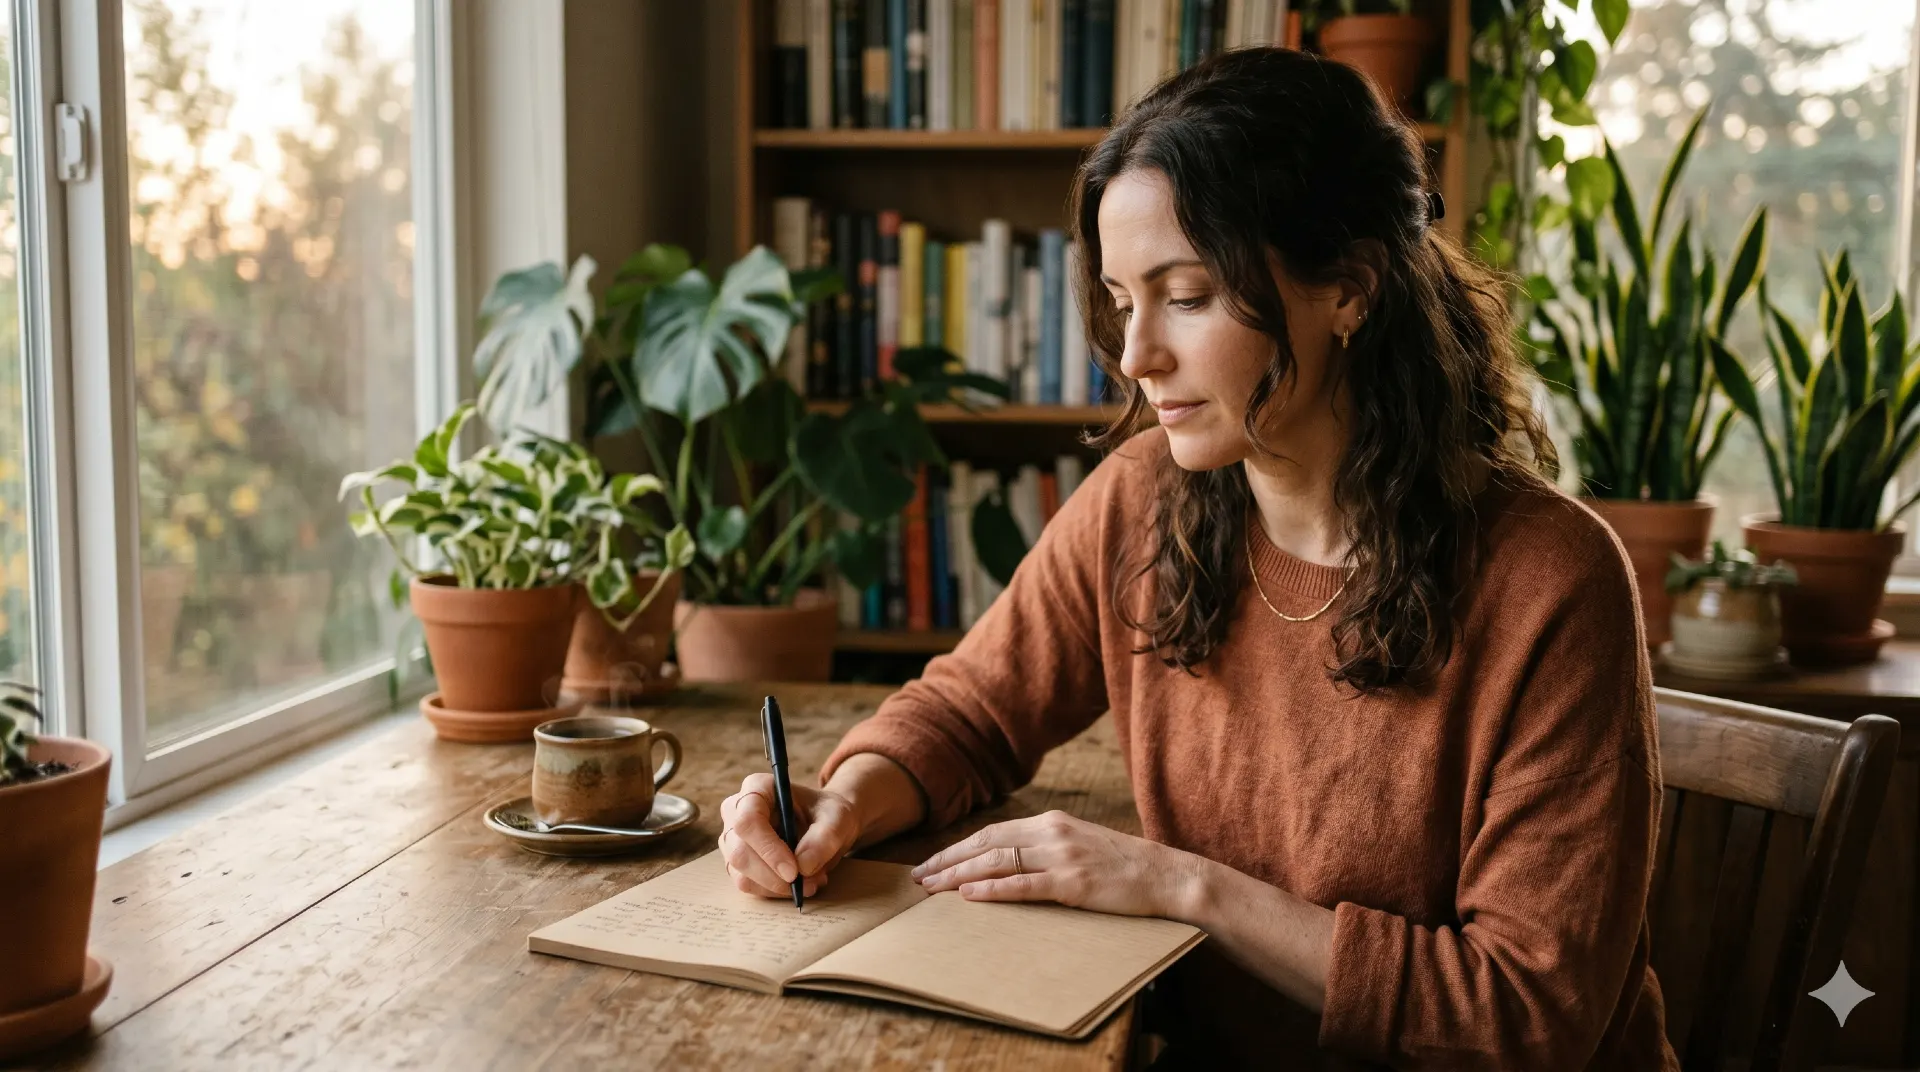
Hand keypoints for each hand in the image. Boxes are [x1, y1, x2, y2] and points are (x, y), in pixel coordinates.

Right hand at [719, 774, 861, 898]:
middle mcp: (736, 811)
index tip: (794, 871)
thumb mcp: (837, 819)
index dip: (768, 849)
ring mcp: (732, 839)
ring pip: (741, 873)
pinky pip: (748, 885)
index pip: (748, 821)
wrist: (825, 826)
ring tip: (812, 882)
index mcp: (757, 788)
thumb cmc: (827, 814)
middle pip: (740, 852)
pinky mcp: (737, 862)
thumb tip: (803, 867)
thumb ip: (824, 838)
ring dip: (778, 886)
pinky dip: (775, 891)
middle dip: (774, 876)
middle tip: (808, 884)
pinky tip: (799, 884)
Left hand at [910, 810, 1205, 919]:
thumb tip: (1007, 862)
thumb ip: (1044, 848)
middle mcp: (1052, 833)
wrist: (1163, 876)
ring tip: (933, 888)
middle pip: (987, 844)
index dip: (958, 848)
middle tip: (919, 877)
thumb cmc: (1120, 866)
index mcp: (1051, 822)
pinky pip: (1024, 885)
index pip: (992, 832)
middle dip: (948, 860)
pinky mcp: (1073, 882)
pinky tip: (970, 896)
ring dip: (960, 875)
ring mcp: (1063, 856)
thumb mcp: (1078, 845)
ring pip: (998, 862)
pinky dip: (993, 890)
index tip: (932, 862)